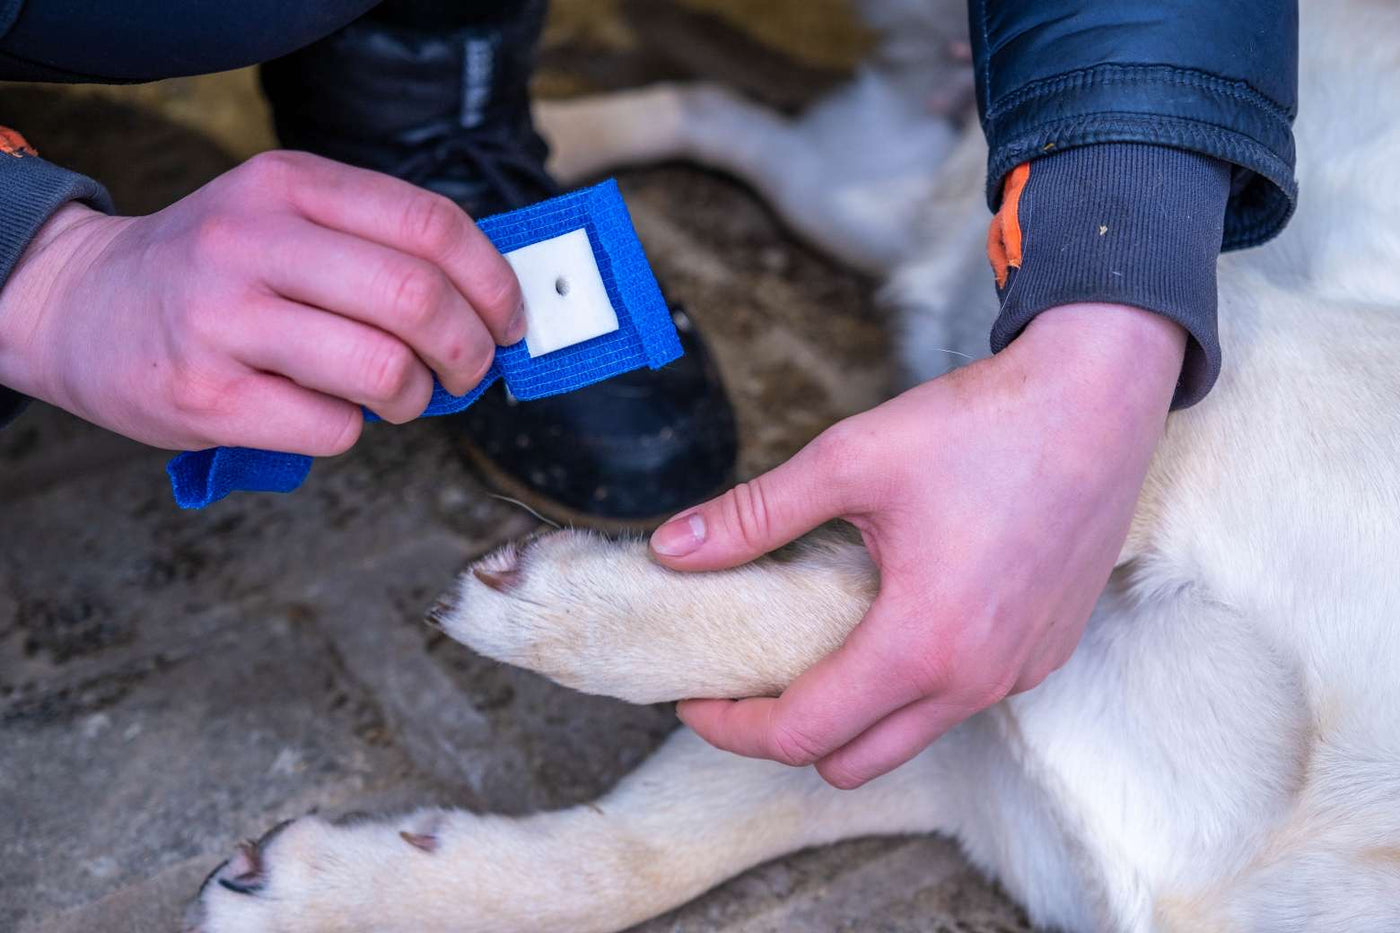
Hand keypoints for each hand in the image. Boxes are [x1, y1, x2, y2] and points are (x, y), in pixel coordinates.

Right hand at [0, 150, 522, 451]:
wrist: (81, 306)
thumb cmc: (215, 269)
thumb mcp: (286, 217)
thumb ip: (379, 244)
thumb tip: (493, 307)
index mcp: (290, 186)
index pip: (432, 225)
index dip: (493, 282)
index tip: (510, 320)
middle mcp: (253, 242)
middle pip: (418, 300)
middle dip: (470, 351)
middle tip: (467, 370)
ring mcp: (225, 320)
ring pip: (383, 372)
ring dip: (416, 397)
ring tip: (400, 395)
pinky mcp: (206, 397)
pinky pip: (333, 428)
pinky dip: (351, 429)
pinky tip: (323, 410)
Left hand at [650, 304, 1185, 787]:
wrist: (1097, 398)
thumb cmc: (980, 426)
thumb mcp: (849, 461)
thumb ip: (753, 515)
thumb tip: (671, 548)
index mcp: (921, 644)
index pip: (803, 735)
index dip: (731, 727)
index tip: (695, 697)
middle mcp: (975, 680)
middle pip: (852, 762)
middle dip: (785, 736)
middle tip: (744, 682)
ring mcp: (1018, 673)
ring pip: (909, 736)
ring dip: (852, 713)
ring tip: (813, 645)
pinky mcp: (1044, 653)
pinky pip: (960, 701)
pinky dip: (910, 687)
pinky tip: (891, 620)